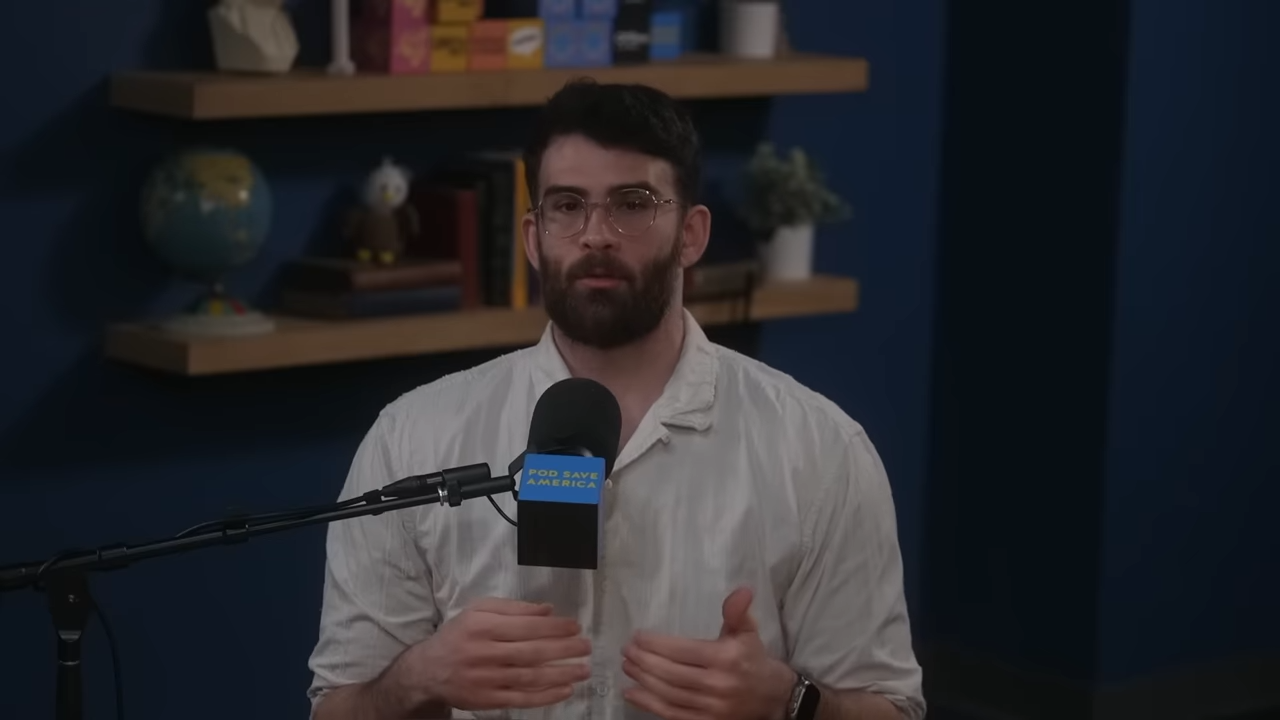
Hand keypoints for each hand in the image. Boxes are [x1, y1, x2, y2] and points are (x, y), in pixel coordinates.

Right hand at [379, 597, 591, 713]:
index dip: (554, 628)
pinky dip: (546, 696)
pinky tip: (566, 690)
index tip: (575, 627)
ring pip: (530, 677)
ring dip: (561, 674)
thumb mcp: (478, 611)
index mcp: (482, 626)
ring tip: (583, 669)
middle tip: (586, 647)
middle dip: (563, 650)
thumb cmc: (459, 635)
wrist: (428, 670)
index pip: (525, 626)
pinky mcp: (487, 700)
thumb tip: (548, 610)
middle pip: (531, 652)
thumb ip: (513, 608)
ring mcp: (486, 679)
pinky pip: (522, 699)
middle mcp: (484, 653)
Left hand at [622, 587, 796, 719]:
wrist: (772, 697)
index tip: (638, 636)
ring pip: (669, 694)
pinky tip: (632, 692)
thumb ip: (738, 612)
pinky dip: (649, 705)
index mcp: (725, 659)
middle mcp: (717, 685)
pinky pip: (673, 714)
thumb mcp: (747, 632)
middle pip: (671, 674)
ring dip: (643, 680)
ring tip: (627, 666)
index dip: (657, 644)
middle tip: (627, 650)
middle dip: (644, 661)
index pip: (683, 651)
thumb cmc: (753, 659)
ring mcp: (711, 708)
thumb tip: (742, 590)